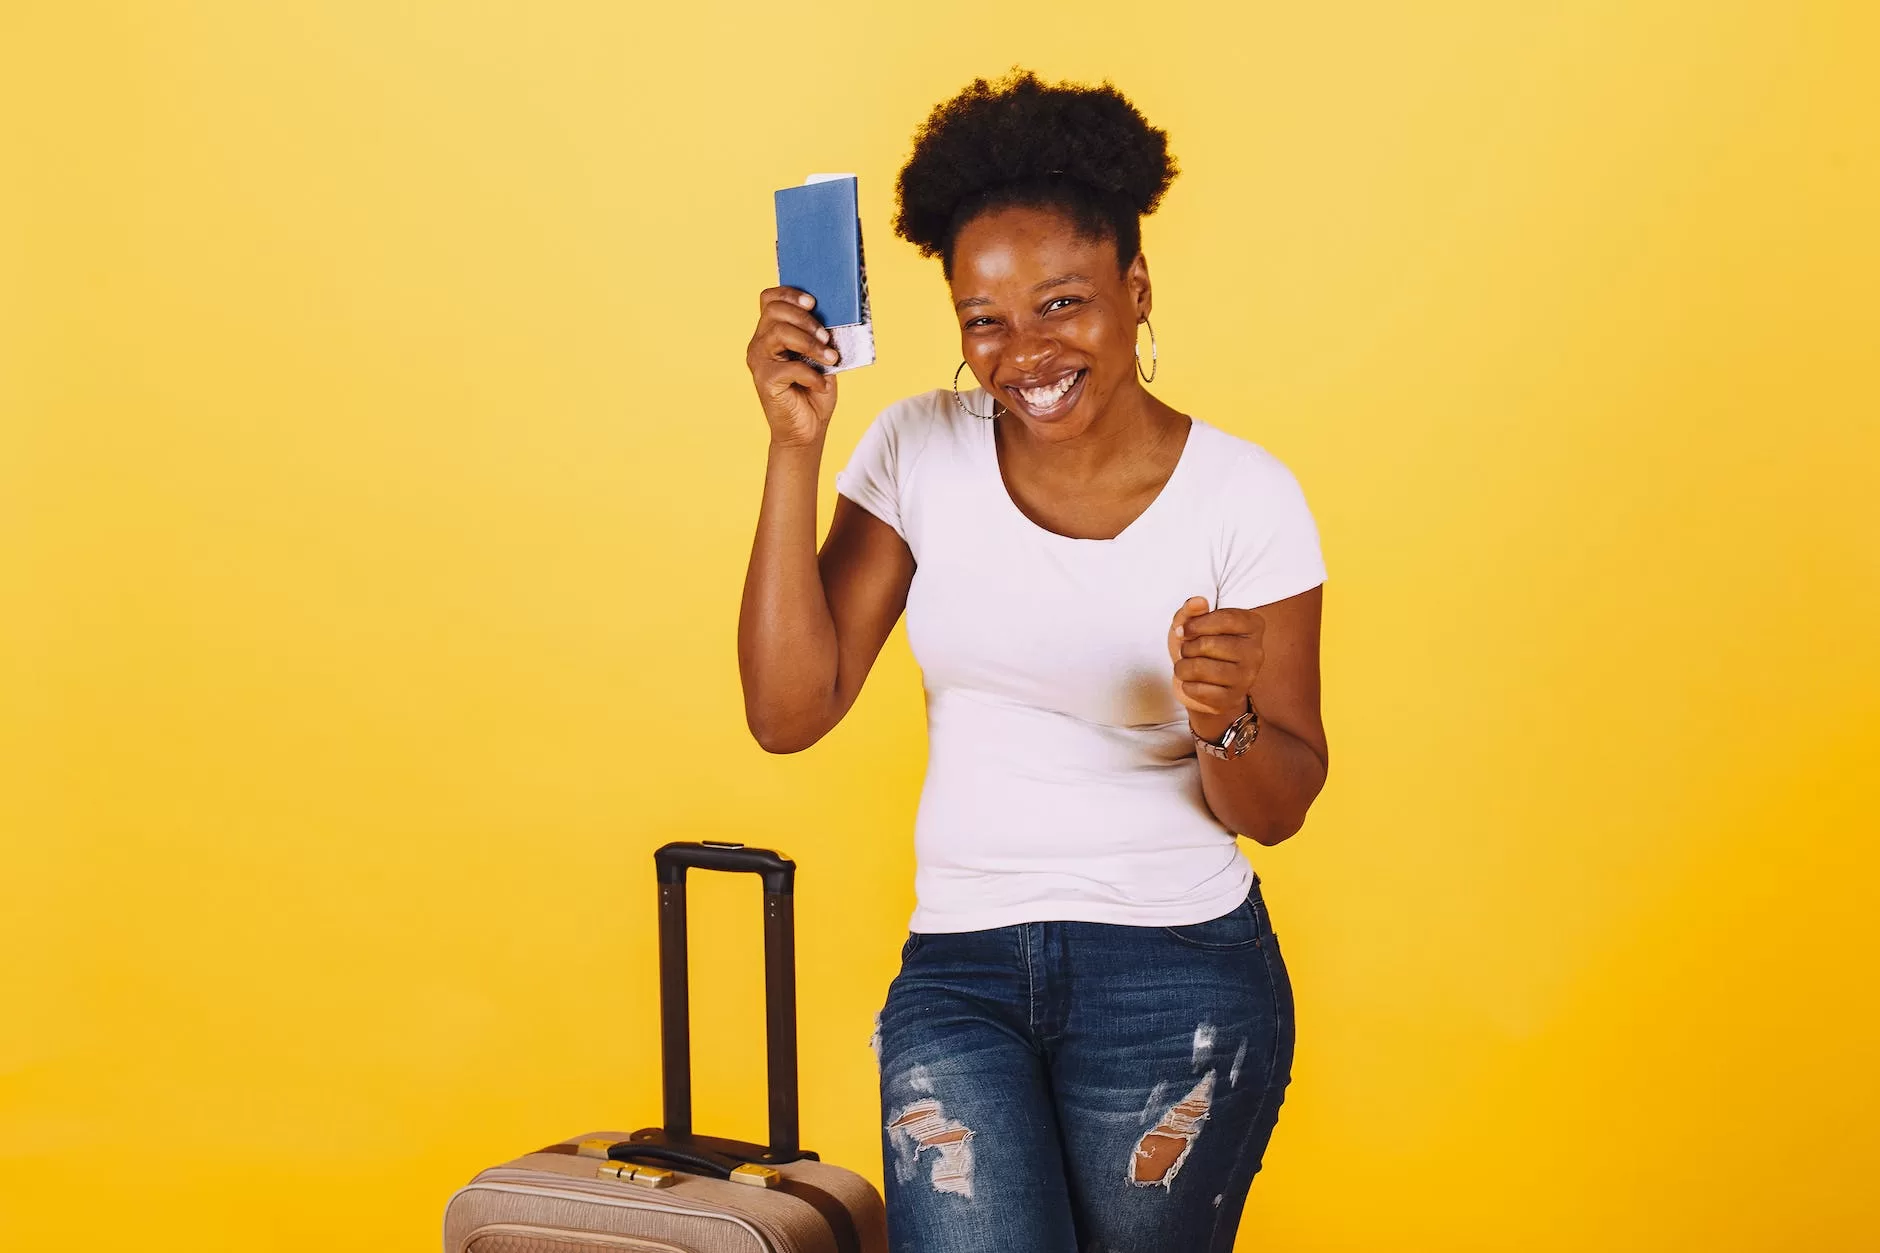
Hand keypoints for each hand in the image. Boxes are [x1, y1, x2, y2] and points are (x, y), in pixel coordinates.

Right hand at [747, 286, 841, 447]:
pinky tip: (822, 385)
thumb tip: (834, 313)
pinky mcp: (764, 380)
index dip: (789, 294)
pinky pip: (789, 367)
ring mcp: (758, 361)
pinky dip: (811, 375)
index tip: (813, 302)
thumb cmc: (814, 391)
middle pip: (775, 311)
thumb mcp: (821, 357)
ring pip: (779, 333)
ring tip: (830, 358)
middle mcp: (759, 343)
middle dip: (805, 319)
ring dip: (810, 344)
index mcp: (771, 332)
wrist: (807, 430)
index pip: (769, 299)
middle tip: (826, 337)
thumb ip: (819, 335)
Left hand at [1167, 596, 1264, 737]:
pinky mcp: (1233, 698)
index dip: (1197, 624)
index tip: (1184, 630)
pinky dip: (1187, 686)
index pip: (1225, 619)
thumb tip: (1198, 602)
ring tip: (1185, 667)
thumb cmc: (1199, 647)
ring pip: (1201, 668)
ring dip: (1182, 668)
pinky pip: (1199, 690)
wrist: (1200, 683)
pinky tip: (1193, 683)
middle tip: (1187, 651)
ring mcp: (1247, 677)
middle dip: (1188, 648)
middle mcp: (1256, 652)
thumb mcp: (1192, 624)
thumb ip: (1192, 610)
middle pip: (1209, 644)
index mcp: (1253, 626)